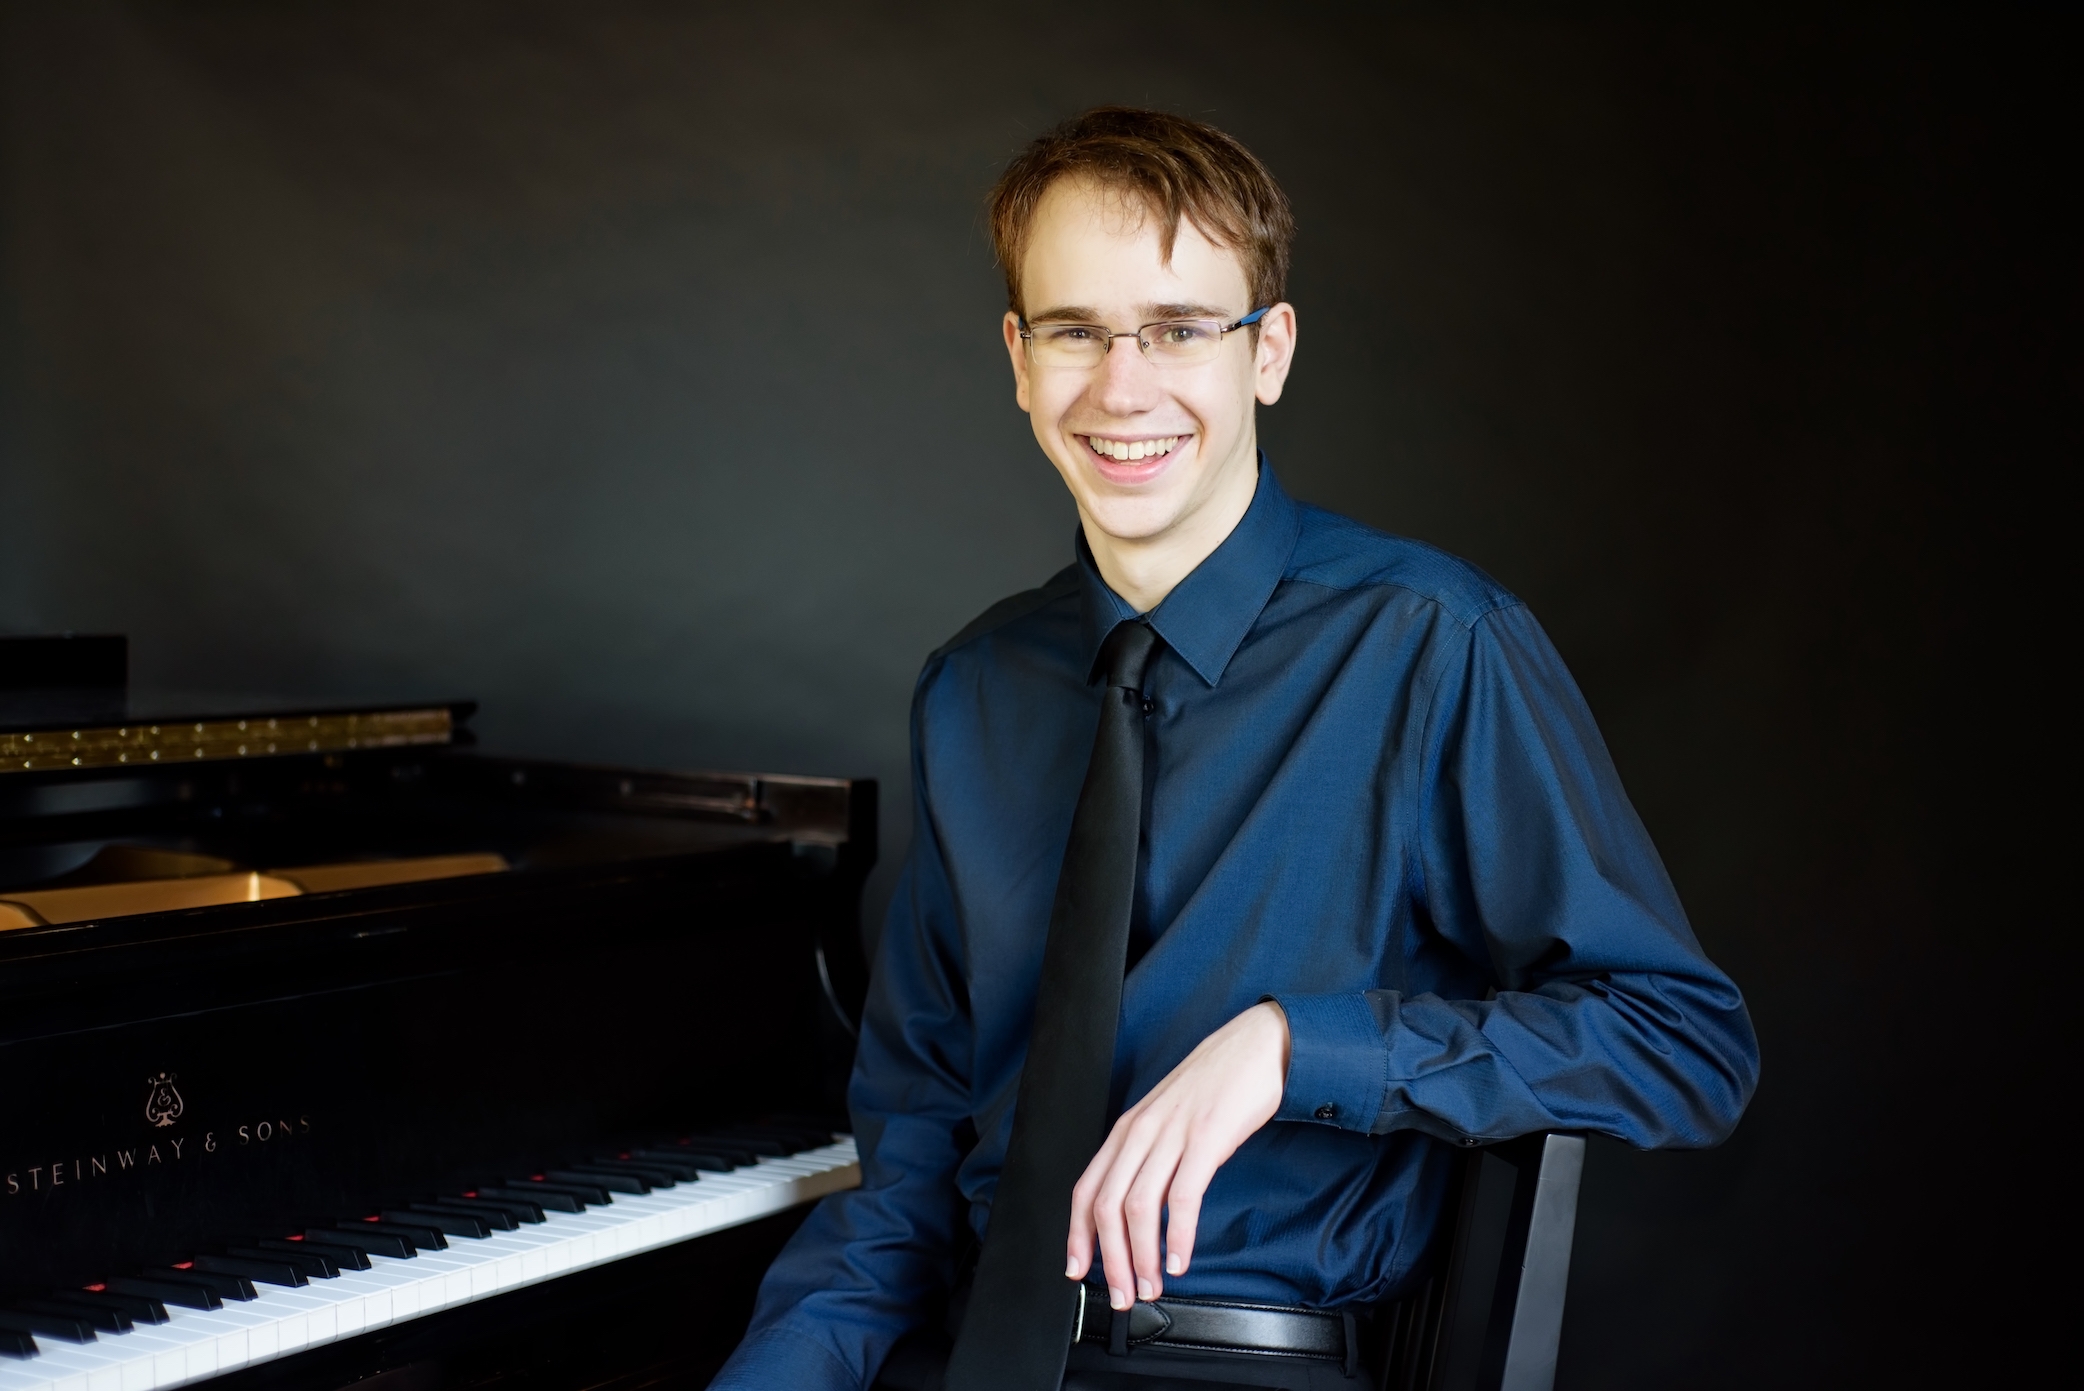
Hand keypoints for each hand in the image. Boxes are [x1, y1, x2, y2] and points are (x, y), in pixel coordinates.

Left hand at [1065, 1000, 1290, 1309]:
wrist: (1255, 1047)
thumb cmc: (1214, 1086)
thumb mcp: (1168, 1119)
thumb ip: (1150, 1157)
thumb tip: (1139, 1209)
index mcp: (1128, 1130)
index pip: (1087, 1189)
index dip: (1078, 1235)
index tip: (1078, 1270)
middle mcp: (1141, 1131)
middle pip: (1107, 1206)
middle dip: (1110, 1260)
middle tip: (1122, 1294)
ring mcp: (1172, 1134)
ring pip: (1138, 1206)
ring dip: (1141, 1257)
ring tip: (1151, 1286)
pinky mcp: (1205, 1138)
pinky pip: (1182, 1195)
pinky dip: (1176, 1235)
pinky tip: (1179, 1258)